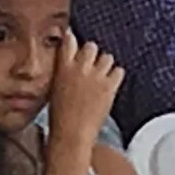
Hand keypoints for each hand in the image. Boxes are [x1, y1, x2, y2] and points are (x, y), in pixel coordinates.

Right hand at [45, 40, 124, 155]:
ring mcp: (96, 76)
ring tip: (102, 76)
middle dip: (92, 54)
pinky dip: (116, 77)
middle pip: (91, 46)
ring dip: (105, 65)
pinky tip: (111, 85)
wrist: (71, 135)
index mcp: (62, 68)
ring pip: (107, 57)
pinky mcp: (109, 87)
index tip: (75, 40)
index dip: (73, 40)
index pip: (69, 41)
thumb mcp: (54, 89)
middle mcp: (80, 68)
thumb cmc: (60, 118)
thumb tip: (69, 66)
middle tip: (91, 66)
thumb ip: (63, 73)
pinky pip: (119, 71)